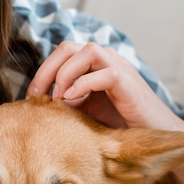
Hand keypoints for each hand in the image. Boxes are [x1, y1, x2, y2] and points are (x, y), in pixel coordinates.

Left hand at [26, 41, 183, 131]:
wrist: (152, 136)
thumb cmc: (119, 124)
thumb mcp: (85, 110)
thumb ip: (66, 100)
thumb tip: (38, 102)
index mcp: (94, 64)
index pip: (61, 55)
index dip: (42, 73)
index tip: (31, 97)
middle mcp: (106, 60)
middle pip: (68, 47)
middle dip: (46, 71)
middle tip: (36, 96)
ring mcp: (119, 67)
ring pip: (87, 52)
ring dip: (64, 74)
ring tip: (56, 98)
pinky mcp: (129, 83)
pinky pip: (105, 73)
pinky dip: (84, 84)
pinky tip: (72, 100)